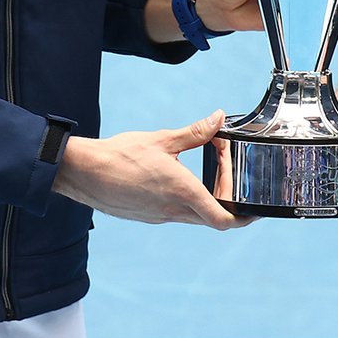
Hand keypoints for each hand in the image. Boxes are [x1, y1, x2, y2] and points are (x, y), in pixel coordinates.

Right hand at [52, 110, 247, 228]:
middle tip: (230, 177)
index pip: (223, 218)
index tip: (254, 211)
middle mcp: (173, 211)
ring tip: (205, 173)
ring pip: (193, 215)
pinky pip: (174, 213)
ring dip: (204, 199)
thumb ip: (195, 132)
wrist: (83, 173)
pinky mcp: (146, 216)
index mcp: (183, 193)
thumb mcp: (163, 140)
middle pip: (212, 217)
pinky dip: (184, 200)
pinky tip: (176, 178)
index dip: (244, 218)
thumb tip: (218, 119)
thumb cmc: (120, 156)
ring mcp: (158, 217)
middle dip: (227, 201)